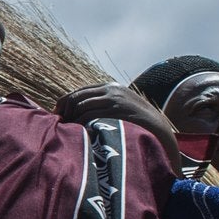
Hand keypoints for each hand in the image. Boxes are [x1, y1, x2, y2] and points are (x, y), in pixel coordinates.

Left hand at [55, 83, 178, 156]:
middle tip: (59, 121)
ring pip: (81, 105)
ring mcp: (114, 100)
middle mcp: (112, 90)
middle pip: (78, 96)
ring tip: (66, 128)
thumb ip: (105, 105)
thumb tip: (79, 111)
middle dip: (65, 108)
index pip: (81, 91)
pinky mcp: (115, 111)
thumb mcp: (122, 107)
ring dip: (71, 117)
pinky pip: (89, 115)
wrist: (160, 130)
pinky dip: (78, 122)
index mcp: (112, 87)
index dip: (66, 101)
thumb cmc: (138, 123)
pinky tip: (76, 130)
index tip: (58, 113)